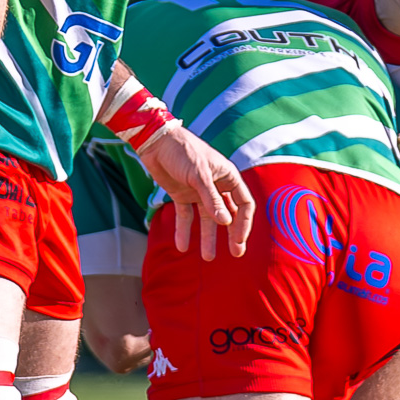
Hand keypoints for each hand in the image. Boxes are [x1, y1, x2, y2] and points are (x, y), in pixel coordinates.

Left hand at [138, 126, 254, 260]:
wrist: (155, 142)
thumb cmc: (182, 151)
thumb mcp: (199, 175)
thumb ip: (211, 199)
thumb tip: (225, 223)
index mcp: (227, 177)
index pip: (244, 204)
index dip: (244, 223)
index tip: (239, 240)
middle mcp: (216, 185)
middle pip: (228, 214)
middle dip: (232, 235)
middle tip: (235, 253)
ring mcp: (198, 191)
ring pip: (207, 219)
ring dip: (208, 238)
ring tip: (208, 258)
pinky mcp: (181, 195)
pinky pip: (185, 216)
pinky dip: (184, 231)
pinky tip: (181, 246)